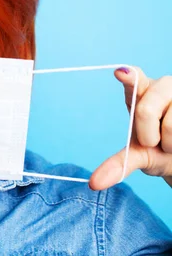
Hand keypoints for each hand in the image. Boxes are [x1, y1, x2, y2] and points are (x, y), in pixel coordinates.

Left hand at [89, 66, 171, 189]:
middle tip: (155, 142)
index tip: (121, 73)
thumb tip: (94, 184)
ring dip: (170, 142)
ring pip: (171, 124)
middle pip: (145, 110)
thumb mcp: (137, 156)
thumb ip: (117, 165)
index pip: (133, 79)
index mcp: (139, 92)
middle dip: (148, 135)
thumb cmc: (160, 152)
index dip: (129, 76)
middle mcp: (162, 86)